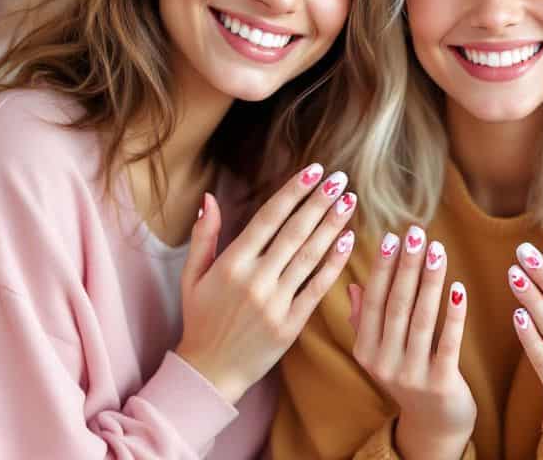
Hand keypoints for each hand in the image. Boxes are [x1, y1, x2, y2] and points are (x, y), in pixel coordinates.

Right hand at [175, 163, 357, 402]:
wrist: (210, 372)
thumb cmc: (201, 320)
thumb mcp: (192, 276)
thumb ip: (204, 236)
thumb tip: (210, 197)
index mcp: (231, 264)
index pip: (268, 219)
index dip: (293, 192)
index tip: (315, 171)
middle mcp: (255, 280)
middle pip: (294, 233)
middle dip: (319, 203)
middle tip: (341, 180)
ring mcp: (275, 303)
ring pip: (309, 256)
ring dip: (332, 226)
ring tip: (349, 202)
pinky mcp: (291, 325)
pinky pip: (317, 288)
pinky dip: (333, 264)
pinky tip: (348, 241)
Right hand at [350, 225, 473, 459]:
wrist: (434, 426)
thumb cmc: (409, 377)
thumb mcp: (380, 352)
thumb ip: (365, 320)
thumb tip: (354, 285)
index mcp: (365, 349)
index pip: (374, 300)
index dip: (383, 268)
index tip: (392, 236)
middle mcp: (383, 362)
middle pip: (396, 305)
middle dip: (406, 266)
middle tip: (416, 233)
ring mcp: (410, 375)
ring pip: (420, 319)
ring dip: (429, 281)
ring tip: (437, 250)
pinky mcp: (440, 384)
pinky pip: (447, 343)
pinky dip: (453, 315)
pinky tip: (458, 288)